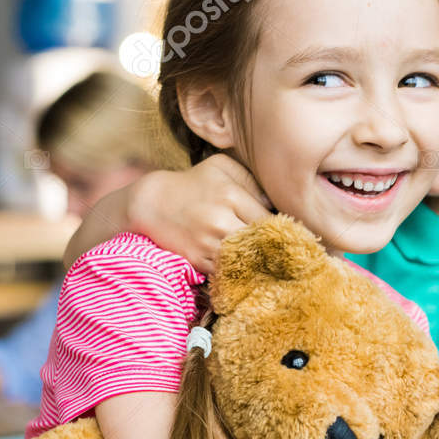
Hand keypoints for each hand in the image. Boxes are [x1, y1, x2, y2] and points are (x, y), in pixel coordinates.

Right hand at [130, 154, 270, 273]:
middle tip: (280, 250)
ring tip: (264, 259)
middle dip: (272, 246)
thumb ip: (250, 179)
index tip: (286, 233)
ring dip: (256, 261)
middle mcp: (220, 220)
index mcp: (230, 195)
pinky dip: (237, 270)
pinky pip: (228, 271)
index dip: (281, 228)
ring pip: (247, 259)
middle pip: (262, 242)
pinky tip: (243, 266)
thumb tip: (273, 202)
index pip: (270, 220)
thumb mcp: (220, 167)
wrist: (151, 202)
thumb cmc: (192, 183)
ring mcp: (208, 243)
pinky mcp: (198, 260)